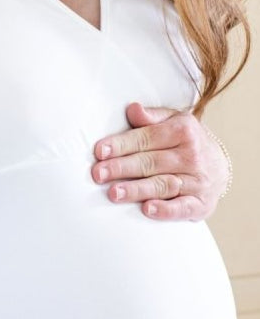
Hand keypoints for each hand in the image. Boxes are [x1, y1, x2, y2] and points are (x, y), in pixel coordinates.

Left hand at [91, 102, 230, 220]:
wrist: (220, 167)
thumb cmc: (185, 142)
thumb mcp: (173, 121)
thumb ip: (151, 117)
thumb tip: (133, 109)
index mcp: (182, 130)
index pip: (146, 138)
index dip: (121, 145)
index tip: (99, 151)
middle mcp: (190, 155)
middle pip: (151, 162)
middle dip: (122, 168)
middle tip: (98, 174)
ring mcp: (196, 181)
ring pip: (163, 184)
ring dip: (137, 190)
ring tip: (114, 193)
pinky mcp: (200, 203)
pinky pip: (182, 207)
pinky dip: (166, 209)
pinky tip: (148, 209)